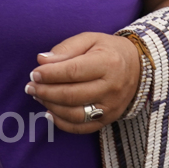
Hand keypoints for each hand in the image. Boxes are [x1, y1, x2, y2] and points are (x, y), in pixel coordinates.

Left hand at [25, 32, 141, 133]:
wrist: (137, 67)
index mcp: (108, 63)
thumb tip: (42, 60)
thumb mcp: (90, 39)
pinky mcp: (108, 119)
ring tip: (38, 96)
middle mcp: (111, 87)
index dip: (50, 74)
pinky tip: (49, 112)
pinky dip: (62, 123)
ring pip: (75, 114)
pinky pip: (82, 128)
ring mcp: (111, 106)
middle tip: (30, 86)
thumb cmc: (108, 50)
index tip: (34, 73)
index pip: (73, 72)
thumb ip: (66, 48)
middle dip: (45, 91)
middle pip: (72, 95)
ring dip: (51, 106)